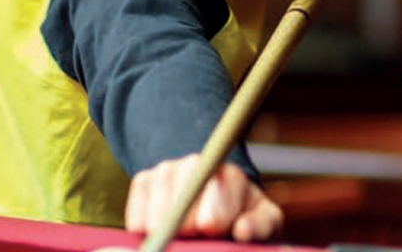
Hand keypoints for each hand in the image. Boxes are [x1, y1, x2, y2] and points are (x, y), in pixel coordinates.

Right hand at [125, 155, 282, 241]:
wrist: (218, 205)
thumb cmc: (244, 218)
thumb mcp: (264, 223)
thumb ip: (260, 226)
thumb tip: (242, 231)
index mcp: (230, 174)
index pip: (210, 202)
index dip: (210, 223)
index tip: (213, 232)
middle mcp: (196, 164)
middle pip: (179, 207)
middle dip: (189, 231)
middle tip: (199, 236)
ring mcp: (166, 170)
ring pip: (156, 216)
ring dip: (168, 236)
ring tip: (186, 237)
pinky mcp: (143, 181)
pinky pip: (136, 218)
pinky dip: (146, 235)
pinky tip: (166, 234)